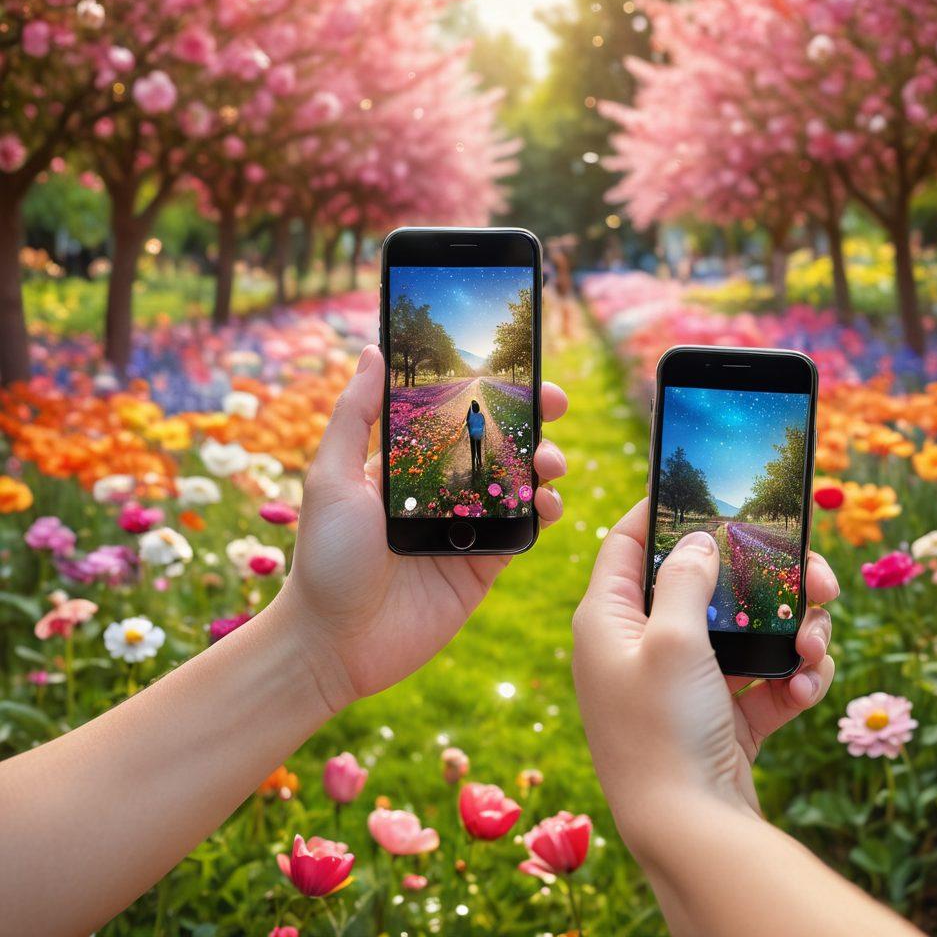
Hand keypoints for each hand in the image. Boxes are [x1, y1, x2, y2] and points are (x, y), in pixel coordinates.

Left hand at [280, 345, 567, 711]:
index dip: (489, 392)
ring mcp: (466, 527)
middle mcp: (442, 490)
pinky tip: (547, 502)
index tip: (519, 369)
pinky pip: (524, 531)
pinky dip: (544, 511)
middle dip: (532, 420)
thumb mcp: (331, 477)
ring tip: (548, 463)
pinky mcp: (483, 565)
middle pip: (498, 444)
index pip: (456, 415)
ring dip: (544, 464)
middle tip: (554, 404)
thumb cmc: (324, 557)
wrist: (334, 642)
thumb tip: (371, 350)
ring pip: (519, 484)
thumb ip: (355, 415)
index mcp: (408, 464)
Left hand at [572, 499, 837, 846]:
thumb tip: (696, 539)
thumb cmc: (664, 728)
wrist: (690, 835)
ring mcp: (682, 684)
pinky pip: (760, 680)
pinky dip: (788, 679)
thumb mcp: (671, 640)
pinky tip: (804, 685)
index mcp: (608, 620)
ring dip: (787, 630)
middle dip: (760, 578)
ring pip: (742, 632)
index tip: (702, 489)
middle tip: (813, 574)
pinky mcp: (719, 716)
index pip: (626, 544)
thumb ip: (686, 580)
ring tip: (816, 642)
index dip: (659, 511)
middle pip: (703, 586)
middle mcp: (641, 646)